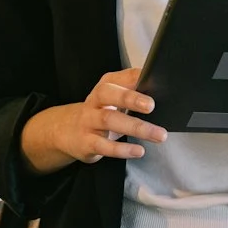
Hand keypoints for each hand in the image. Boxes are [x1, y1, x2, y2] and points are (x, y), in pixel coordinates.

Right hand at [19, 68, 166, 175]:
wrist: (67, 132)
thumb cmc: (101, 112)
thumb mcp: (113, 98)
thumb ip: (132, 91)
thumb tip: (159, 88)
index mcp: (105, 86)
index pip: (119, 77)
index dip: (136, 78)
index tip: (155, 81)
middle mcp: (95, 101)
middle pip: (109, 94)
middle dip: (130, 98)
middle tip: (152, 105)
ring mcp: (89, 122)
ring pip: (110, 120)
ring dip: (136, 127)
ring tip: (158, 135)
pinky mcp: (87, 143)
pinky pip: (104, 146)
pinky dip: (122, 149)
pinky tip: (138, 150)